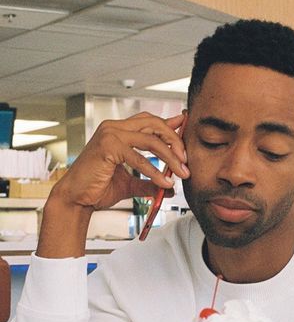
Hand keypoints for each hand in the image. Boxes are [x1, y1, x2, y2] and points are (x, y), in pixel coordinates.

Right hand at [37, 112, 189, 257]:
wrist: (77, 199)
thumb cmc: (98, 189)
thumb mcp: (131, 184)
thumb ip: (150, 180)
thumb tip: (171, 187)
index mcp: (118, 131)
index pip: (150, 121)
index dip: (171, 125)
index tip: (187, 131)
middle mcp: (114, 127)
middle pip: (154, 124)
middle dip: (175, 141)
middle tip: (187, 160)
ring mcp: (110, 135)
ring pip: (151, 139)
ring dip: (170, 157)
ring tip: (182, 173)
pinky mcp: (108, 147)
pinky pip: (140, 158)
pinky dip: (155, 172)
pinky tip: (165, 183)